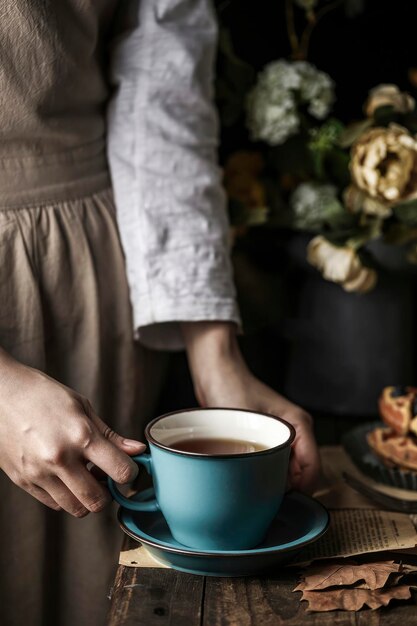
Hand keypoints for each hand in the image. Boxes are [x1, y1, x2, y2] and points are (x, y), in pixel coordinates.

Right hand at [0, 349, 144, 516]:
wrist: (0, 393)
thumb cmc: (43, 394)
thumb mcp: (82, 406)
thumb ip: (110, 435)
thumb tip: (136, 450)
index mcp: (80, 435)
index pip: (120, 471)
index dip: (131, 473)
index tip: (129, 469)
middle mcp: (60, 458)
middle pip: (98, 500)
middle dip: (109, 494)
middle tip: (107, 478)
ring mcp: (39, 473)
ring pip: (75, 508)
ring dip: (87, 498)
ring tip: (85, 477)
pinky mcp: (23, 481)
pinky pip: (54, 504)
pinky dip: (66, 497)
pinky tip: (66, 477)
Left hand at [182, 322, 320, 493]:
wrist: (216, 370)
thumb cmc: (231, 387)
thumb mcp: (245, 423)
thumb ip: (251, 455)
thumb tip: (253, 486)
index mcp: (300, 424)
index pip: (313, 469)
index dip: (301, 491)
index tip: (283, 504)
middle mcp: (296, 430)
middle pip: (304, 472)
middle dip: (289, 490)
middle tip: (266, 501)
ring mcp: (283, 434)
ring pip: (290, 470)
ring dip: (277, 482)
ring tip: (258, 491)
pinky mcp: (268, 436)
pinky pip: (275, 463)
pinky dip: (266, 473)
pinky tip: (251, 479)